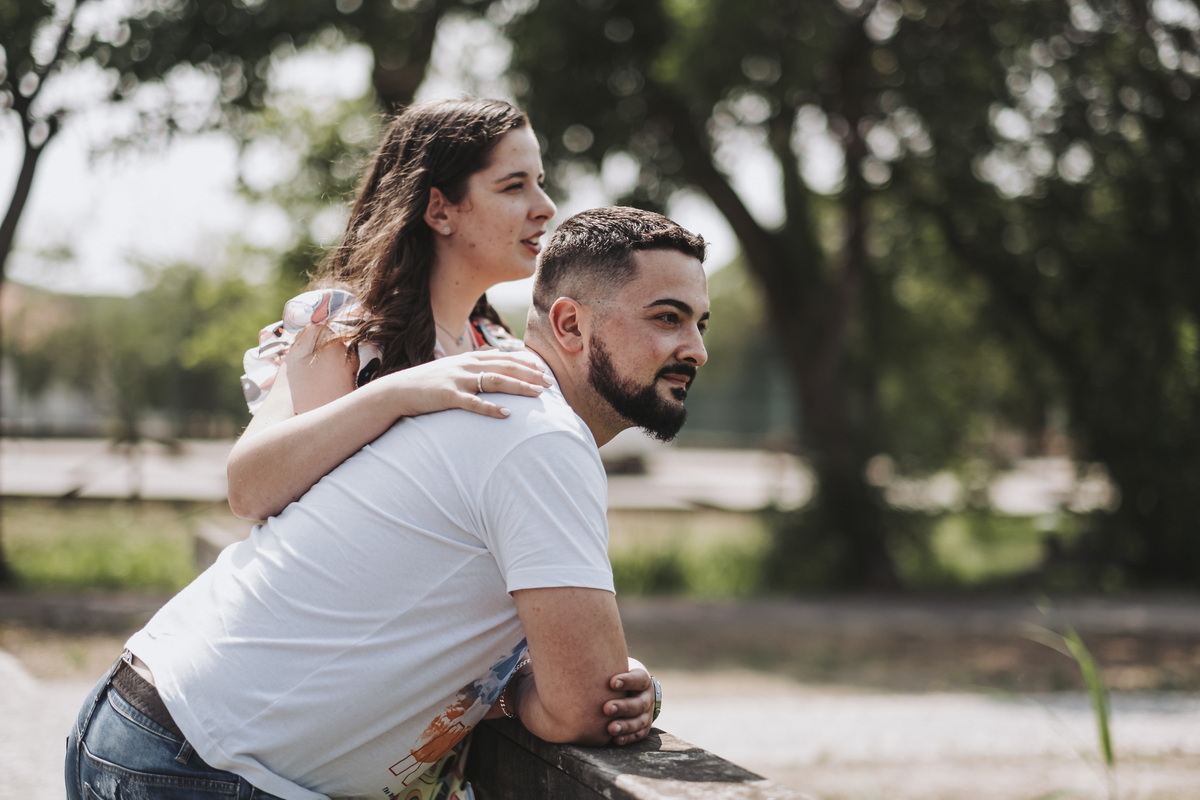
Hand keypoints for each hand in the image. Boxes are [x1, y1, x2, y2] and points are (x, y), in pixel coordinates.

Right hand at [382, 350, 551, 418]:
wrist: (399, 390)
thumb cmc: (430, 381)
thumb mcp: (455, 366)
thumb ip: (477, 360)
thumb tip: (498, 355)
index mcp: (470, 358)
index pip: (505, 357)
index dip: (526, 363)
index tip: (544, 369)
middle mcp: (467, 366)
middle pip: (505, 367)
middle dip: (529, 374)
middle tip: (549, 383)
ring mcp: (458, 380)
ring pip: (495, 381)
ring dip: (518, 387)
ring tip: (537, 394)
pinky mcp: (448, 396)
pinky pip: (473, 403)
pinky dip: (491, 409)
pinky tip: (506, 414)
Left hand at [602, 658, 656, 744]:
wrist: (630, 688)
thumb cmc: (613, 673)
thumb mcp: (614, 665)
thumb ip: (602, 664)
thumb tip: (575, 655)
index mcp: (642, 678)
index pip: (639, 679)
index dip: (627, 681)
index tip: (611, 683)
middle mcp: (647, 696)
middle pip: (639, 703)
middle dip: (623, 707)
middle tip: (606, 708)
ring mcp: (647, 713)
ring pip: (639, 721)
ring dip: (625, 725)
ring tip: (610, 729)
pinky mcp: (643, 727)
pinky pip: (638, 734)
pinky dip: (627, 737)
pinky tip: (615, 739)